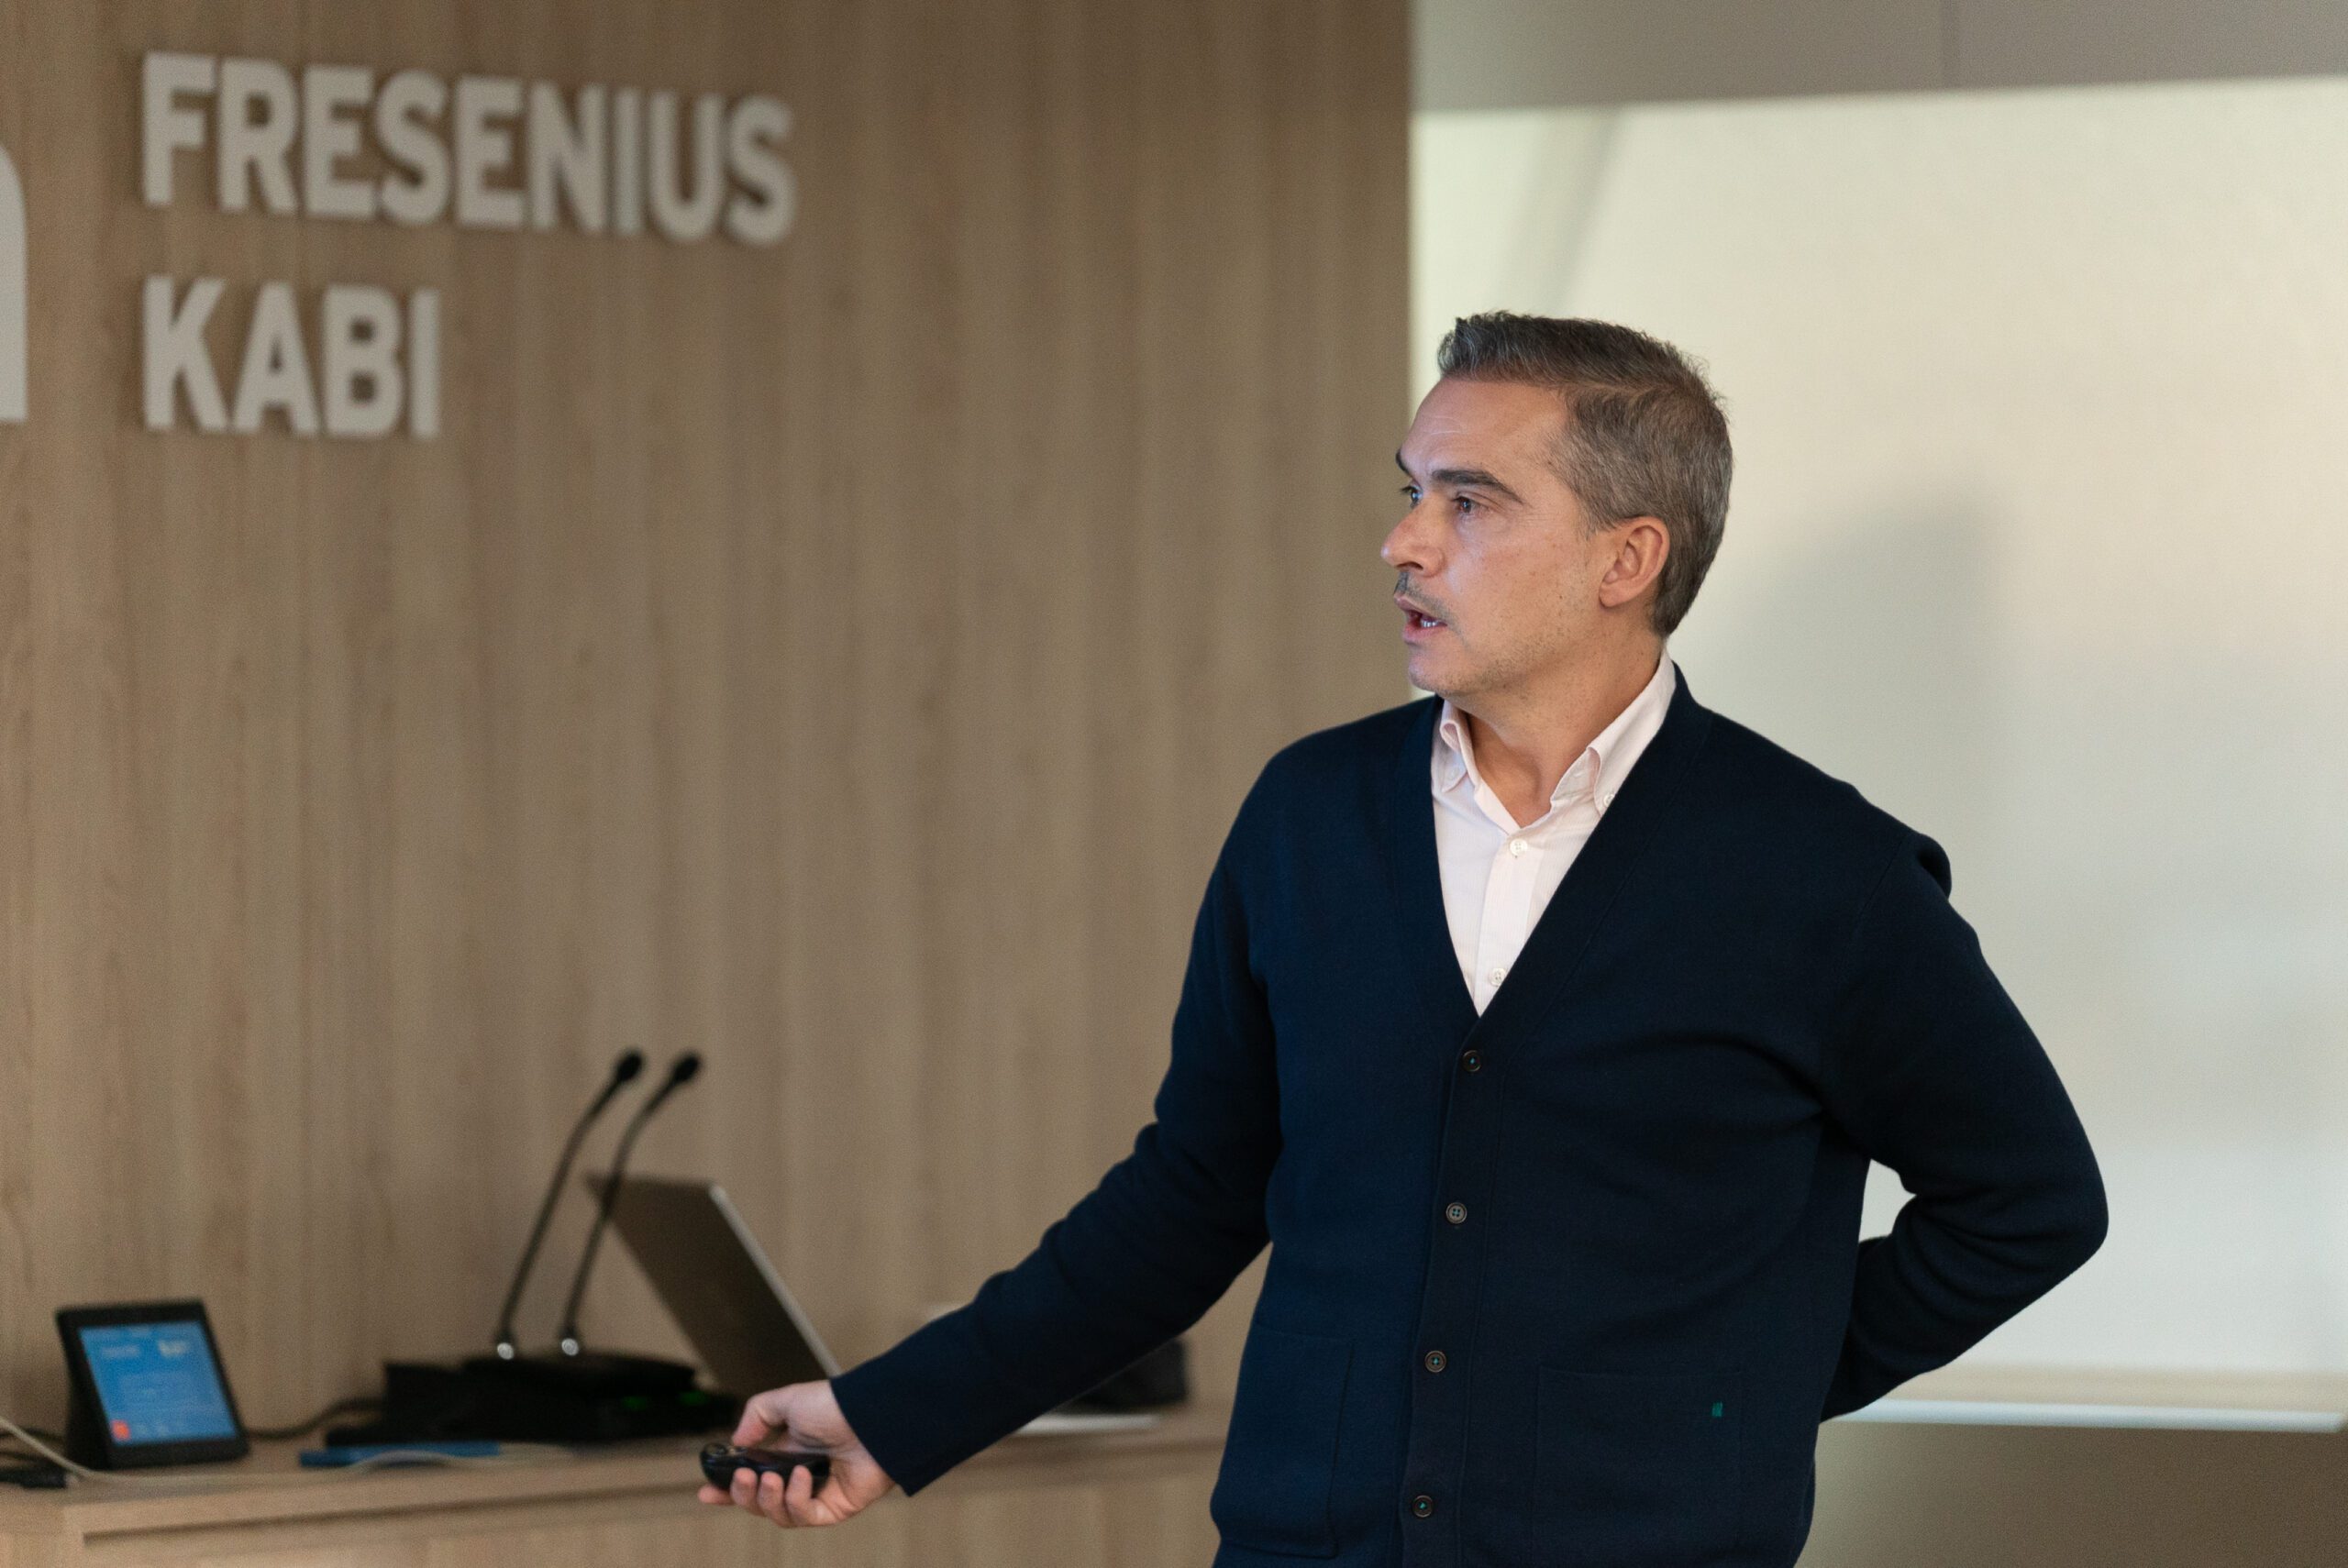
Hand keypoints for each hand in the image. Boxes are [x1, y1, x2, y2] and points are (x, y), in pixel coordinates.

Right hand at [695, 1379, 895, 1527]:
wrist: (871, 1416)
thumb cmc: (835, 1406)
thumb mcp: (786, 1400)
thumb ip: (757, 1416)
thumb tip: (737, 1442)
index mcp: (785, 1454)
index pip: (750, 1480)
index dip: (726, 1490)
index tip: (706, 1492)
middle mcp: (798, 1477)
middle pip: (758, 1502)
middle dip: (741, 1494)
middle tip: (739, 1477)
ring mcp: (816, 1495)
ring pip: (777, 1514)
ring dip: (767, 1499)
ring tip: (772, 1478)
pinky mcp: (833, 1509)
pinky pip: (804, 1516)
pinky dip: (795, 1500)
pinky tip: (800, 1478)